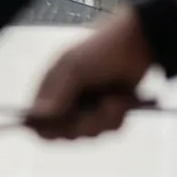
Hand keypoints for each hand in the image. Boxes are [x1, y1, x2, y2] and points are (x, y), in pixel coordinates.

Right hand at [26, 11, 151, 140]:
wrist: (139, 44)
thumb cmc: (101, 51)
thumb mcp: (75, 69)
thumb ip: (57, 94)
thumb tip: (37, 116)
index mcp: (51, 88)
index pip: (38, 119)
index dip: (48, 128)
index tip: (65, 127)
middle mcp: (67, 101)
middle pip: (66, 133)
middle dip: (85, 124)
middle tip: (99, 107)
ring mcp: (88, 108)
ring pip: (90, 133)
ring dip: (105, 118)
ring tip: (115, 100)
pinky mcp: (108, 112)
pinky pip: (109, 129)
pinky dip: (117, 116)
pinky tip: (122, 100)